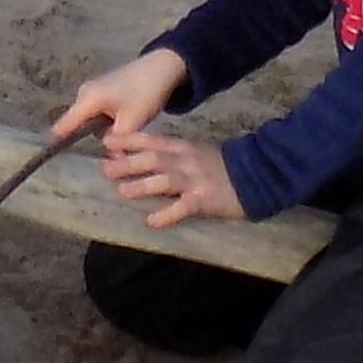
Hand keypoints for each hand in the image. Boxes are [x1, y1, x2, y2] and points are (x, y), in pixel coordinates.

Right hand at [47, 49, 189, 148]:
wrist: (163, 67)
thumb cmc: (146, 92)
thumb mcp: (133, 122)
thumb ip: (118, 144)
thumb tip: (113, 163)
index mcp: (87, 100)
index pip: (63, 127)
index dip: (56, 144)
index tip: (50, 161)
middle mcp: (84, 94)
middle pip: (76, 126)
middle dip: (88, 141)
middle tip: (106, 157)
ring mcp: (91, 91)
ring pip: (89, 121)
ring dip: (101, 132)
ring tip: (119, 139)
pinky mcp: (101, 91)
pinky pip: (96, 114)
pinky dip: (106, 123)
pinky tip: (122, 126)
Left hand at [99, 125, 248, 229]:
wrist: (258, 172)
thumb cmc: (224, 164)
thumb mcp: (197, 152)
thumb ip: (174, 155)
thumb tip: (146, 160)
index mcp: (183, 148)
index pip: (151, 141)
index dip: (128, 141)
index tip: (107, 143)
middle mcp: (185, 161)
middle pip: (153, 159)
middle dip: (128, 163)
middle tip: (105, 169)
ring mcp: (195, 180)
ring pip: (164, 180)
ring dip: (142, 185)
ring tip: (123, 192)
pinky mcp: (204, 200)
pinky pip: (182, 208)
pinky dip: (166, 215)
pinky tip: (151, 222)